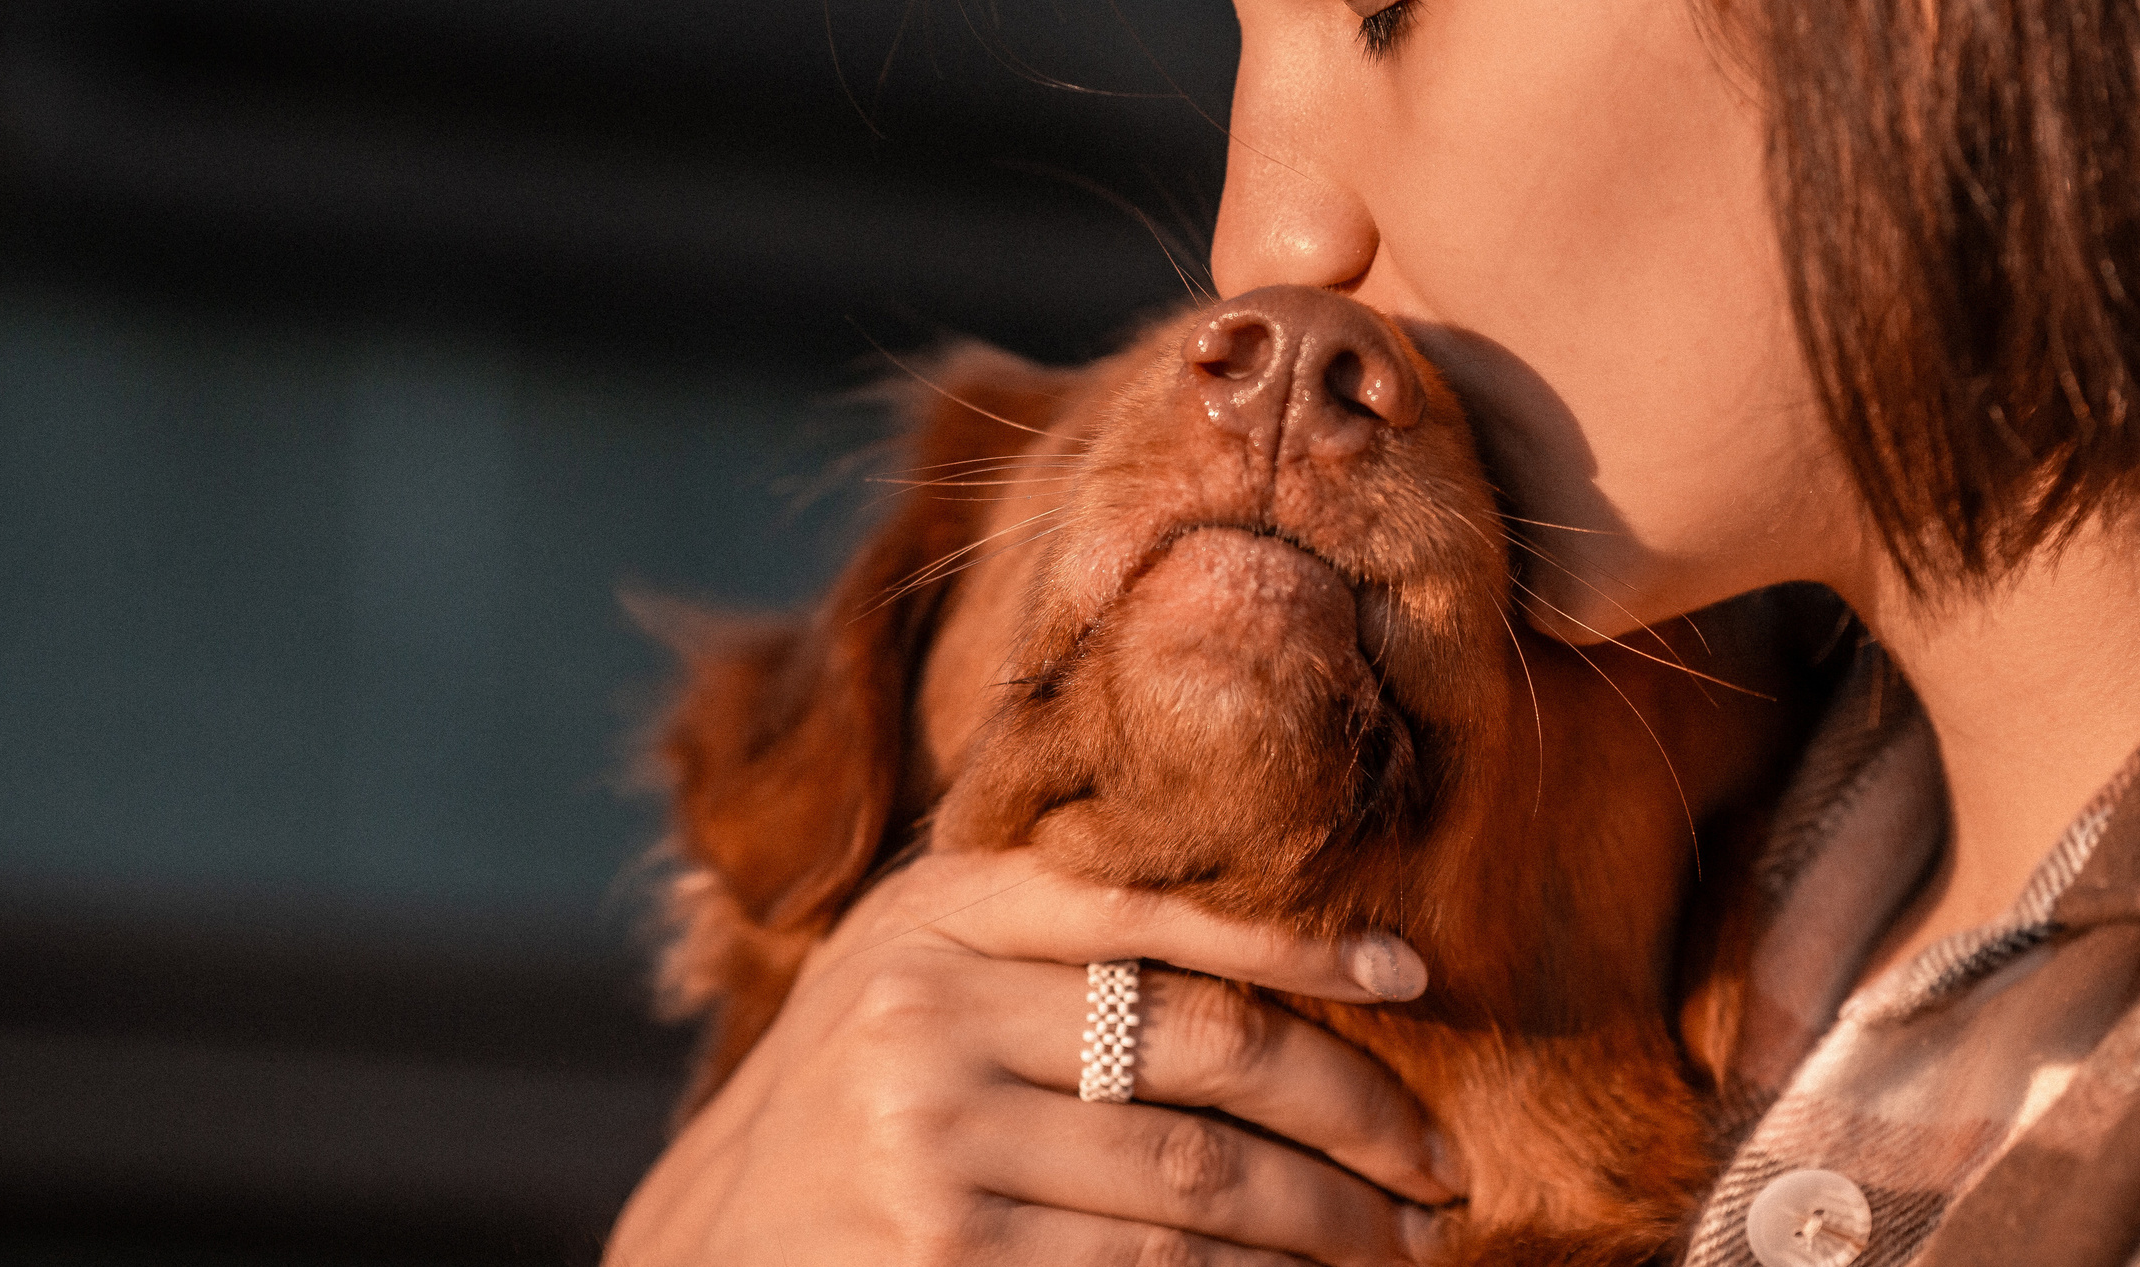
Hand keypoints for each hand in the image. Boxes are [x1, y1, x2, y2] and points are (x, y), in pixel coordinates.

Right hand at [605, 849, 1462, 1264]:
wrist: (701, 1245)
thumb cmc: (852, 1090)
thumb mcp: (922, 967)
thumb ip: (1052, 925)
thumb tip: (1290, 934)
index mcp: (938, 910)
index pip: (1159, 907)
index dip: (1303, 942)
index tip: (1414, 977)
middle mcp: (929, 1012)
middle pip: (1207, 1053)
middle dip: (1355, 1114)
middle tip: (1438, 1165)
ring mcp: (930, 1146)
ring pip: (1197, 1183)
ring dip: (1326, 1224)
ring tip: (1400, 1245)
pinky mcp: (942, 1263)